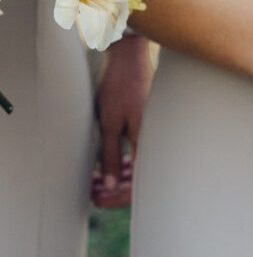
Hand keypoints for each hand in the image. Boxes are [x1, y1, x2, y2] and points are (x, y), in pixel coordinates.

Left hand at [92, 34, 153, 207]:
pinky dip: (125, 162)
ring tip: (97, 179)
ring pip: (139, 167)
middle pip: (139, 178)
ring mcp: (152, 133)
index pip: (136, 184)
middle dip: (115, 189)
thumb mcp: (109, 123)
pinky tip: (109, 164)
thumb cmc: (120, 87)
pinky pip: (139, 153)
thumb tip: (111, 185)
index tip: (97, 198)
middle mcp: (154, 140)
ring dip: (119, 177)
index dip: (116, 197)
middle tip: (93, 191)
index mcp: (146, 141)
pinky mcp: (148, 126)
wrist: (130, 58)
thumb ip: (109, 156)